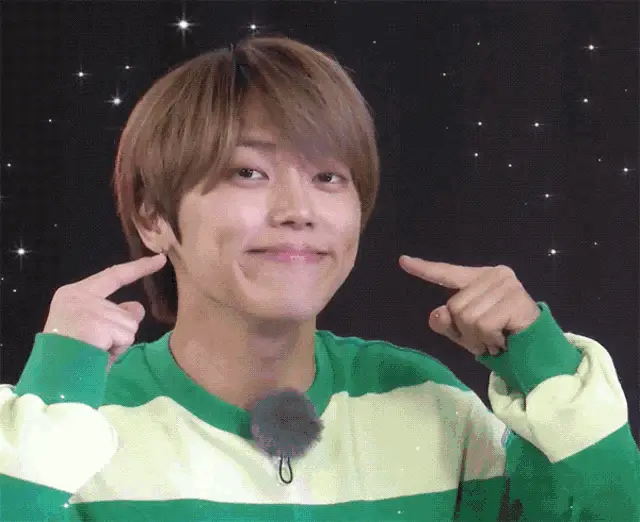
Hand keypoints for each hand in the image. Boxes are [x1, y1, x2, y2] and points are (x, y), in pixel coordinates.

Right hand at [42, 254, 167, 370]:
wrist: (54, 375)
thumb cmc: (72, 355)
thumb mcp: (95, 329)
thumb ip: (115, 315)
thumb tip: (137, 307)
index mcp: (74, 293)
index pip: (114, 276)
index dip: (139, 268)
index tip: (161, 259)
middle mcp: (80, 295)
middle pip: (126, 313)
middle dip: (119, 335)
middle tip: (95, 348)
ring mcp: (88, 308)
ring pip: (130, 326)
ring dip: (118, 344)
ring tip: (95, 352)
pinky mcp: (97, 323)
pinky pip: (126, 338)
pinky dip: (117, 350)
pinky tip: (97, 354)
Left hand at [399, 256, 539, 355]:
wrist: (535, 348)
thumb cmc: (498, 336)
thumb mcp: (465, 332)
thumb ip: (447, 323)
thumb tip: (438, 314)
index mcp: (479, 278)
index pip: (447, 273)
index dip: (424, 269)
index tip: (403, 261)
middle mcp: (494, 275)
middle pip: (455, 306)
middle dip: (465, 331)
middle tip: (486, 337)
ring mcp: (506, 285)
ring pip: (467, 317)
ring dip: (478, 337)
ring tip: (495, 339)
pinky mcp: (515, 299)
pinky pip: (484, 325)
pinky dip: (489, 339)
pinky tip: (502, 339)